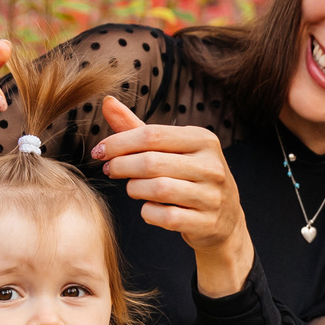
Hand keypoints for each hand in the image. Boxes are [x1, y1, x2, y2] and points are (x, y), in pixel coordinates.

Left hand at [90, 96, 254, 296]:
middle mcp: (211, 165)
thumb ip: (137, 128)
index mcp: (203, 139)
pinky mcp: (206, 222)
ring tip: (132, 188)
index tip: (100, 151)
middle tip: (111, 170)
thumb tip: (107, 102)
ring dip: (135, 189)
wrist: (225, 218)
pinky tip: (149, 209)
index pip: (152, 134)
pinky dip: (149, 213)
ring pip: (158, 190)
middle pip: (151, 162)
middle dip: (122, 166)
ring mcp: (211, 195)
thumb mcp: (171, 149)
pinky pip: (166, 217)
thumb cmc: (189, 176)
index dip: (119, 142)